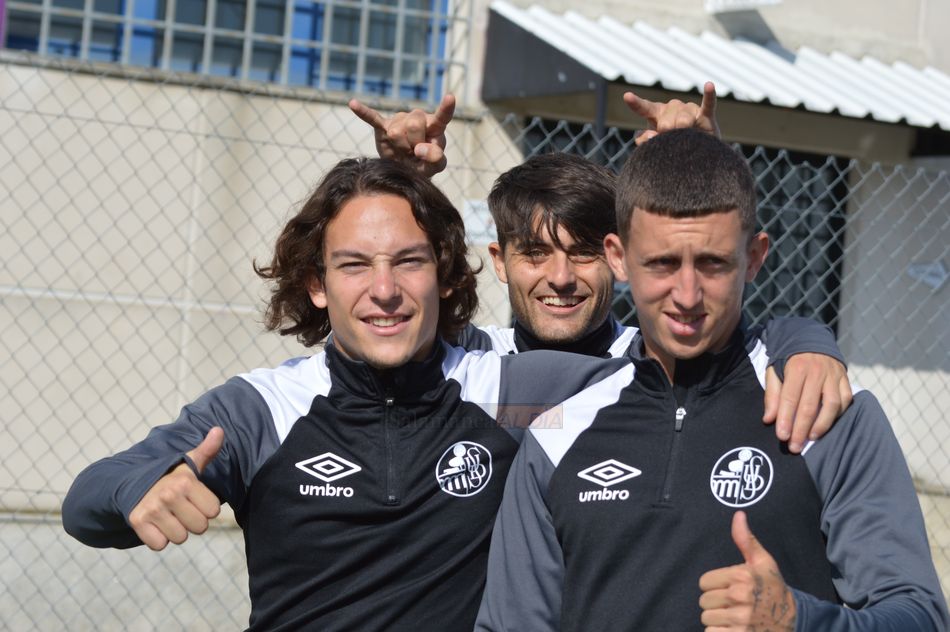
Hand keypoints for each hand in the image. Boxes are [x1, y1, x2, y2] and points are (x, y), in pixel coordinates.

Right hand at [128, 427, 223, 550]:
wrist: (132, 484)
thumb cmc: (170, 478)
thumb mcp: (189, 463)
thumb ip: (207, 450)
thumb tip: (220, 430)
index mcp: (185, 481)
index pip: (214, 511)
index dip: (206, 507)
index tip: (193, 498)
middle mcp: (168, 494)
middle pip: (200, 527)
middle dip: (193, 521)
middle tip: (181, 509)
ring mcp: (152, 509)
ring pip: (181, 538)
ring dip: (176, 531)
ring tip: (169, 516)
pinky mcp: (137, 523)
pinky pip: (160, 545)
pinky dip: (158, 539)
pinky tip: (155, 525)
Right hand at [348, 93, 455, 176]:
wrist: (404, 169)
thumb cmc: (423, 165)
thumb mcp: (435, 167)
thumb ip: (435, 158)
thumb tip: (420, 149)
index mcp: (434, 126)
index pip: (442, 116)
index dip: (446, 108)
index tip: (451, 97)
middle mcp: (418, 118)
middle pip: (415, 125)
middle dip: (414, 144)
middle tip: (413, 153)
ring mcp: (399, 121)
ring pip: (397, 132)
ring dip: (400, 147)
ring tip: (403, 151)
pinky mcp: (383, 127)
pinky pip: (373, 119)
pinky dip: (364, 112)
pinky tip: (353, 104)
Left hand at [624, 81, 719, 145]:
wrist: (694, 150)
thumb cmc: (669, 144)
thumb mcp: (652, 144)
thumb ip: (644, 140)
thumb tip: (651, 135)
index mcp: (656, 113)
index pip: (644, 108)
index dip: (635, 103)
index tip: (627, 97)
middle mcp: (671, 107)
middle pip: (665, 124)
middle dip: (667, 136)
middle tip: (672, 141)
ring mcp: (688, 109)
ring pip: (682, 121)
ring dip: (683, 133)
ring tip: (686, 137)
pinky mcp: (705, 114)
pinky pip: (708, 103)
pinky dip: (709, 95)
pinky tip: (709, 85)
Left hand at [699, 511, 795, 630]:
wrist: (793, 619)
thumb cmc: (773, 588)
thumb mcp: (763, 562)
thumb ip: (746, 540)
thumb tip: (738, 515)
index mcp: (742, 576)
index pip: (704, 582)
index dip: (714, 585)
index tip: (728, 588)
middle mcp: (740, 597)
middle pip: (704, 601)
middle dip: (715, 603)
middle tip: (732, 604)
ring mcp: (740, 620)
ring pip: (706, 618)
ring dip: (716, 620)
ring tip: (733, 617)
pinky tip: (732, 629)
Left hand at [763, 354, 851, 452]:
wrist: (811, 339)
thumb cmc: (790, 360)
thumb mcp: (774, 370)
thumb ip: (772, 394)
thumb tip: (769, 419)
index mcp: (797, 368)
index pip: (790, 397)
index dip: (785, 418)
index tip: (782, 436)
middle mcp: (817, 371)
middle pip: (810, 405)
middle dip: (801, 429)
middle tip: (795, 446)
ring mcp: (834, 375)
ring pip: (831, 405)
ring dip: (821, 425)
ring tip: (810, 438)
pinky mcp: (845, 379)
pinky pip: (845, 400)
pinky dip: (837, 415)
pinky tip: (826, 425)